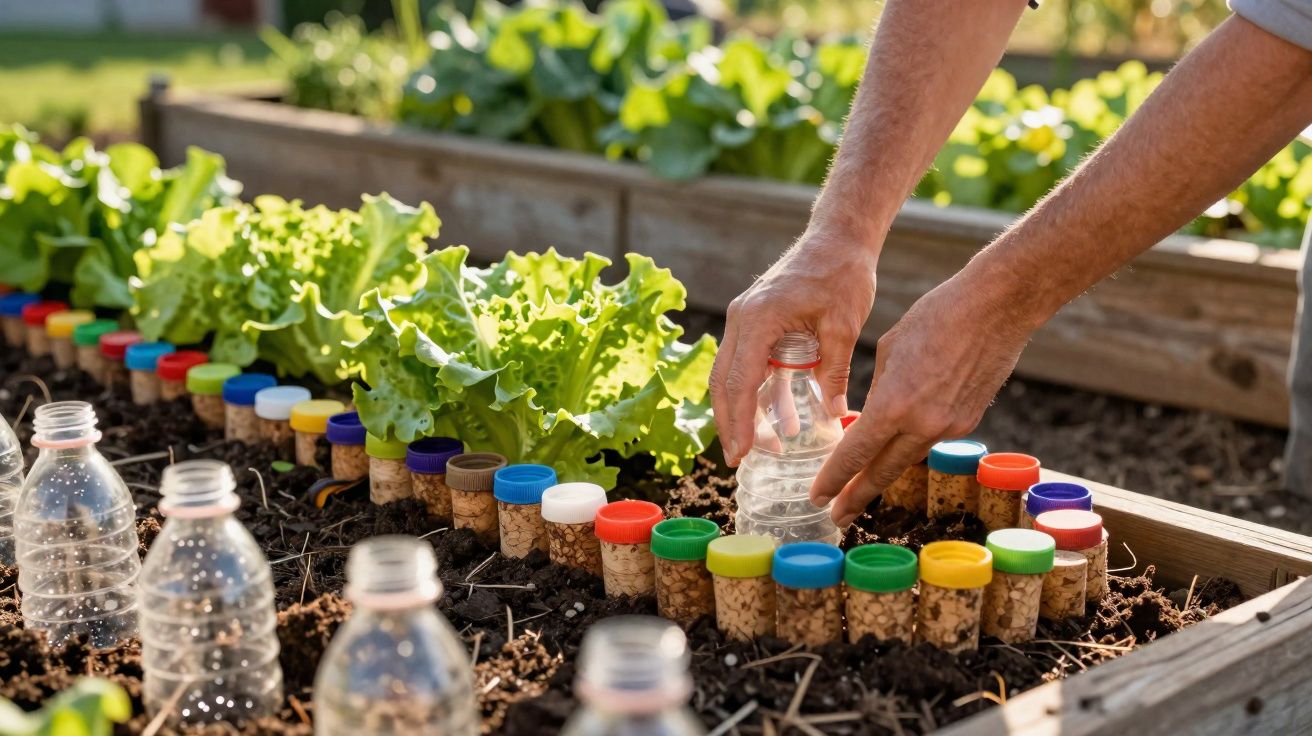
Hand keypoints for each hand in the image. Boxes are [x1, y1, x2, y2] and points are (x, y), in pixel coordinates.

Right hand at [710, 225, 878, 465]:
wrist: (838, 236)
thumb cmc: (842, 273)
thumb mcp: (842, 326)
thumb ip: (832, 372)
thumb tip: (834, 415)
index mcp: (759, 320)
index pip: (739, 382)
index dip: (740, 423)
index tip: (741, 454)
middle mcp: (742, 319)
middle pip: (724, 382)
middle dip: (732, 424)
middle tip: (742, 459)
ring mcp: (746, 318)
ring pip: (732, 375)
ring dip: (746, 410)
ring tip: (768, 445)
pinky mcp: (756, 320)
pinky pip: (749, 362)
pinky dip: (760, 391)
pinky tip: (783, 416)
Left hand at [810, 269, 1033, 526]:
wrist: (998, 307)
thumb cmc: (937, 315)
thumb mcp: (890, 350)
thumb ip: (879, 389)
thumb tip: (872, 414)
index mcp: (894, 404)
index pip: (855, 454)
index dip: (834, 479)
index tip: (817, 497)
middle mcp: (923, 424)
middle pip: (882, 472)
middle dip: (856, 497)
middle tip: (836, 517)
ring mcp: (949, 426)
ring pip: (907, 459)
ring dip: (882, 475)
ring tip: (861, 489)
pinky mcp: (969, 421)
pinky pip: (930, 440)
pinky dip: (910, 446)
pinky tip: (897, 447)